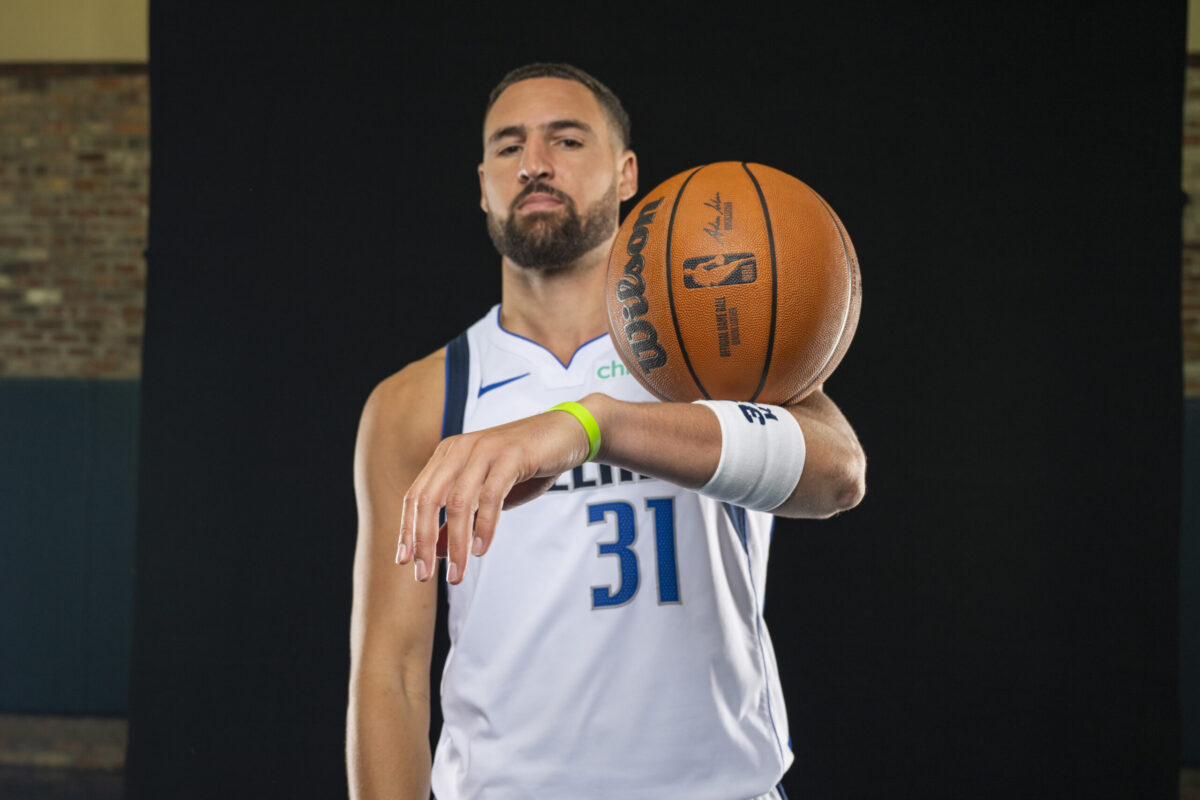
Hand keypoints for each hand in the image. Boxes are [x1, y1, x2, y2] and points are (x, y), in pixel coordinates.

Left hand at [395, 409, 591, 585]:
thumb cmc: (525, 466)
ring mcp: (484, 450)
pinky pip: (491, 495)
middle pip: (429, 500)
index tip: (403, 562)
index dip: (407, 530)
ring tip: (457, 573)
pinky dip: (484, 526)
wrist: (566, 434)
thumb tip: (435, 551)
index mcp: (447, 456)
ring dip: (456, 543)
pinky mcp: (511, 455)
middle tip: (424, 576)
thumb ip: (461, 518)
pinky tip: (480, 549)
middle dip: (422, 541)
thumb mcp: (487, 495)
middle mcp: (459, 449)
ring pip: (458, 502)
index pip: (416, 496)